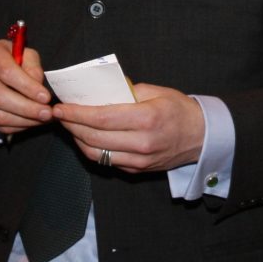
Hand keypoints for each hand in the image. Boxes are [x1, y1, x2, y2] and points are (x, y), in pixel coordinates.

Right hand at [0, 41, 51, 134]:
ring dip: (24, 120)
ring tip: (42, 119)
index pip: (6, 72)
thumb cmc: (12, 59)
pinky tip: (31, 122)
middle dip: (27, 108)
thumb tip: (38, 89)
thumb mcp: (26, 54)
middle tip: (47, 113)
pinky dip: (17, 126)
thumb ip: (34, 68)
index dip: (27, 87)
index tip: (46, 97)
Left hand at [54, 82, 204, 172]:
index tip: (60, 107)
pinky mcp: (137, 170)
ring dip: (77, 139)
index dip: (76, 114)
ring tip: (70, 126)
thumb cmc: (180, 110)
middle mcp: (141, 143)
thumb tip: (99, 91)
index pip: (101, 118)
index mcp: (146, 119)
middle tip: (59, 114)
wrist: (203, 137)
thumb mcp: (157, 91)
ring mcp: (139, 160)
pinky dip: (92, 149)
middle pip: (94, 137)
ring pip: (96, 153)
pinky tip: (86, 137)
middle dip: (71, 125)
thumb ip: (127, 91)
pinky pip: (107, 161)